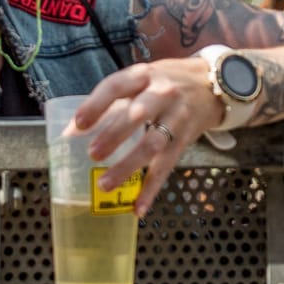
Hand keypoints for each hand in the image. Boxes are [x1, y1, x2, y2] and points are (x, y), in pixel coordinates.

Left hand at [64, 58, 226, 216]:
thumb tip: (70, 132)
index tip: (78, 124)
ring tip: (104, 184)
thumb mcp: (139, 81)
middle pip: (138, 114)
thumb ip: (108, 103)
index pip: (117, 86)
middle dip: (114, 135)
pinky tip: (137, 208)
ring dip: (128, 166)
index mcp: (143, 76)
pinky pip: (166, 166)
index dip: (96, 104)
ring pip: (152, 144)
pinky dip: (151, 189)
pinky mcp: (185, 139)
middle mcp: (162, 93)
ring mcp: (177, 117)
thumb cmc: (165, 82)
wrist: (213, 84)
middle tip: (92, 154)